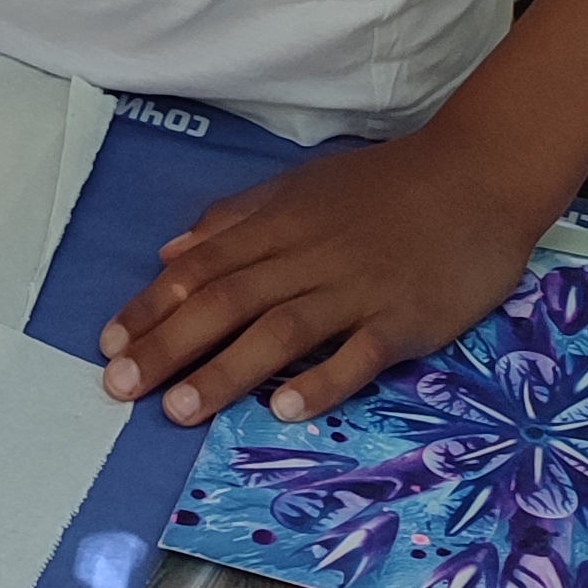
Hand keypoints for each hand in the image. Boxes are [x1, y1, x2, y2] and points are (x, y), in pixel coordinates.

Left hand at [97, 128, 549, 427]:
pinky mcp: (405, 319)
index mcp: (280, 223)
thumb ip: (236, 219)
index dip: (153, 306)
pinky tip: (284, 410)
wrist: (478, 176)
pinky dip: (320, 380)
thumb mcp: (303, 188)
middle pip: (228, 302)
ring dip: (226, 371)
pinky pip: (358, 355)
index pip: (203, 267)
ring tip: (180, 411)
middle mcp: (309, 255)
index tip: (109, 342)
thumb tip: (171, 253)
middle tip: (120, 387)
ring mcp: (358, 289)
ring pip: (281, 330)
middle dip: (169, 346)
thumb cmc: (386, 186)